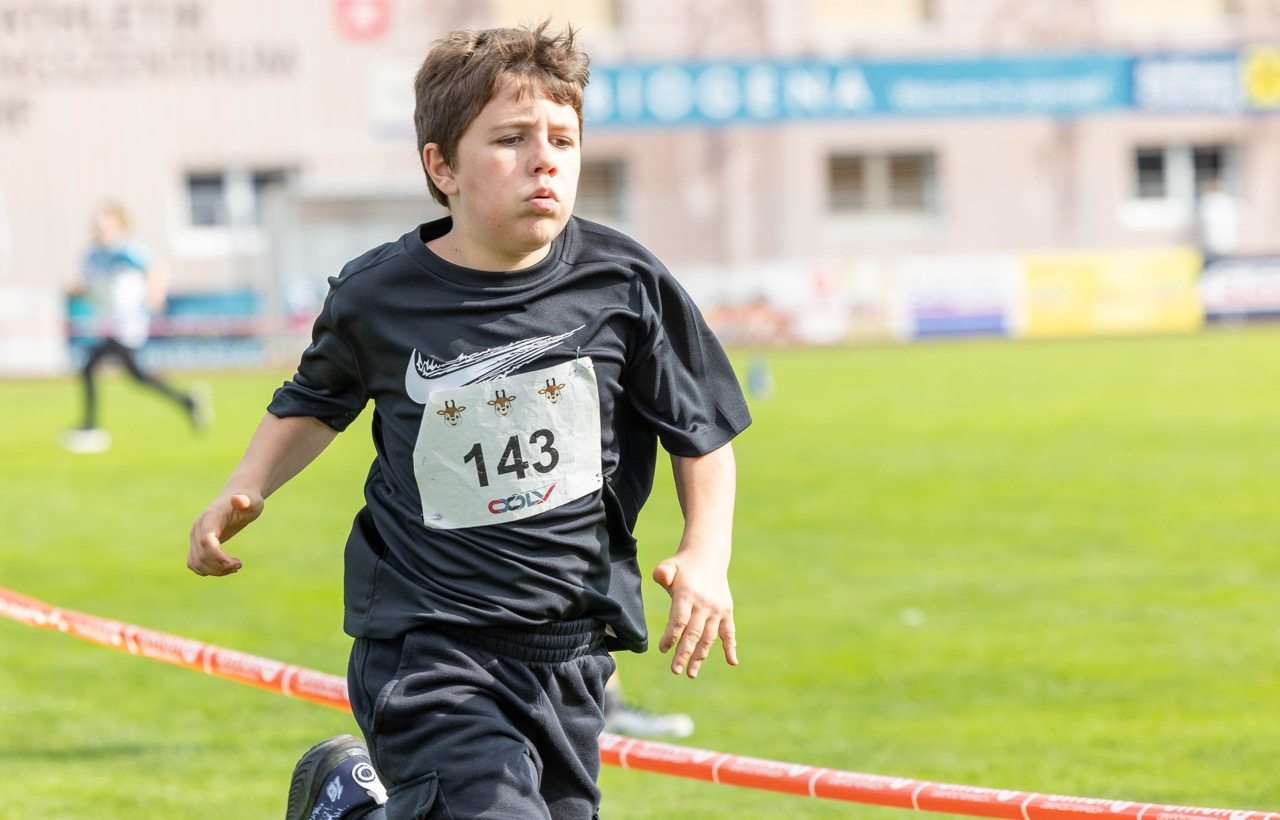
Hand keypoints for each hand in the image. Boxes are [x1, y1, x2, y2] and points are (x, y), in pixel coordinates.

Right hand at [187, 492, 262, 575]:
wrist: (237, 498)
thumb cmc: (248, 500)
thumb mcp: (253, 500)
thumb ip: (246, 501)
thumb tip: (237, 499)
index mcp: (210, 517)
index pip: (206, 540)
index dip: (217, 556)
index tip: (236, 563)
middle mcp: (198, 527)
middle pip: (201, 555)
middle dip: (221, 566)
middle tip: (239, 565)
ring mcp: (194, 536)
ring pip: (196, 562)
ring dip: (215, 571)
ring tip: (235, 567)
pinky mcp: (195, 544)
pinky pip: (195, 563)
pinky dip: (208, 570)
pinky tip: (225, 568)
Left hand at [653, 552, 737, 678]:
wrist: (708, 556)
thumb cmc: (683, 566)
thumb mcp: (670, 565)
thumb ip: (664, 572)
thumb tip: (660, 577)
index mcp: (688, 594)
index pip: (680, 619)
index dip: (671, 635)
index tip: (663, 649)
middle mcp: (704, 604)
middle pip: (693, 633)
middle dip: (684, 653)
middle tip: (675, 670)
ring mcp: (717, 609)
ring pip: (709, 637)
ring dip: (700, 656)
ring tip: (691, 673)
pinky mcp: (726, 612)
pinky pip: (729, 632)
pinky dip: (731, 647)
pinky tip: (732, 662)